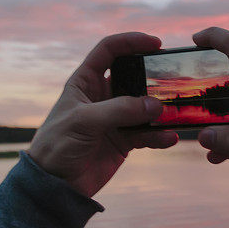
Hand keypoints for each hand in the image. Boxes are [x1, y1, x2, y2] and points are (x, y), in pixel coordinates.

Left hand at [28, 32, 178, 196]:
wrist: (54, 185)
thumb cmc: (58, 145)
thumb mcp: (84, 121)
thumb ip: (119, 110)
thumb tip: (156, 105)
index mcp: (85, 82)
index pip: (109, 51)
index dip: (131, 42)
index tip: (156, 44)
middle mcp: (102, 96)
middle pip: (134, 76)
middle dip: (154, 77)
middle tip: (174, 78)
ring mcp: (115, 118)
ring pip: (145, 106)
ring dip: (161, 109)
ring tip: (175, 113)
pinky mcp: (124, 141)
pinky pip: (148, 133)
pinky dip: (160, 135)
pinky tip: (170, 138)